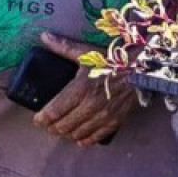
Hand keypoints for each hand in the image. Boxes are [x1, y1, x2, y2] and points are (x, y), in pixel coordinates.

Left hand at [31, 32, 134, 146]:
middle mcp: (90, 105)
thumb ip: (63, 47)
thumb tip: (44, 36)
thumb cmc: (111, 60)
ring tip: (62, 129)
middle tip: (48, 124)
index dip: (42, 119)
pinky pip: (95, 138)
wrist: (140, 69)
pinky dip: (84, 140)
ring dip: (66, 134)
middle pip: (62, 126)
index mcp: (80, 89)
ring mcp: (103, 116)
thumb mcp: (86, 53)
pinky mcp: (114, 122)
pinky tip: (79, 137)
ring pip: (77, 134)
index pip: (54, 112)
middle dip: (52, 127)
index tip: (37, 119)